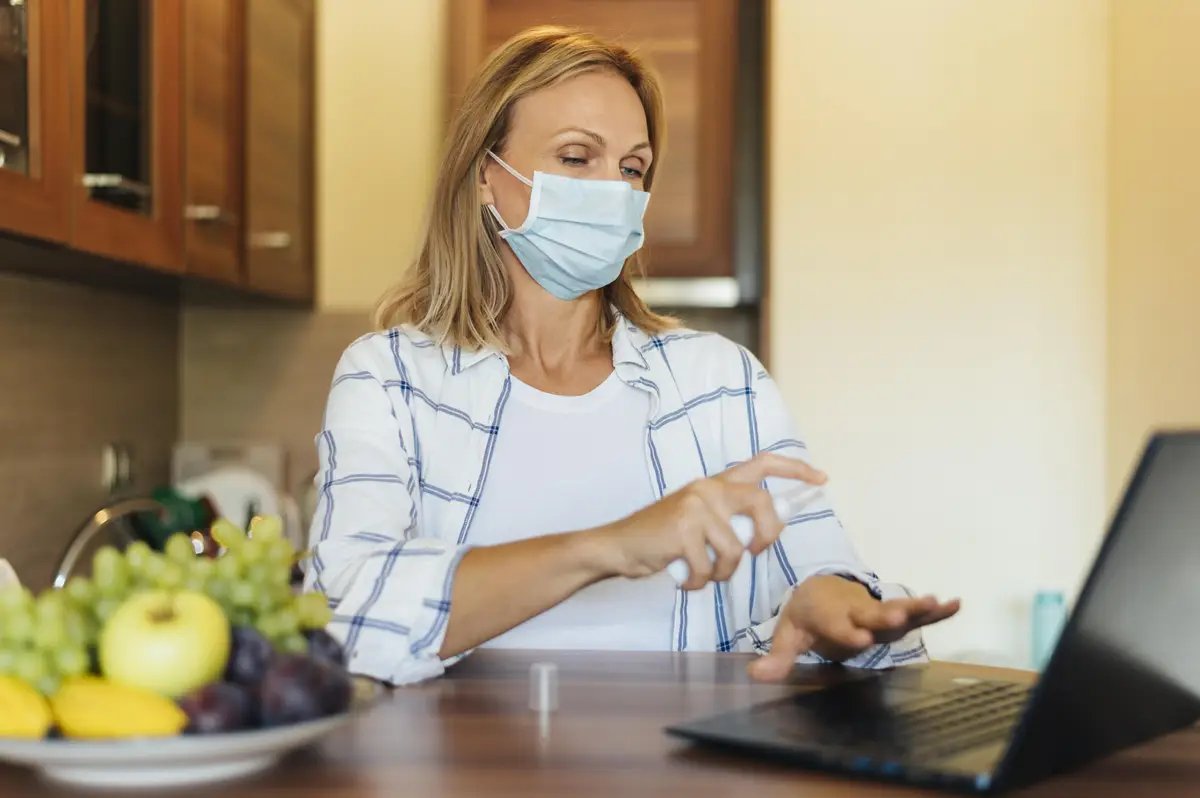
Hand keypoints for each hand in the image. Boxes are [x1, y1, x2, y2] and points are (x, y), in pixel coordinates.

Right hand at [593, 452, 826, 590]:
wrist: (618, 545)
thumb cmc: (660, 537)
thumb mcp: (697, 517)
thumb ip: (727, 517)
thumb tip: (762, 532)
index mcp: (714, 483)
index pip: (761, 464)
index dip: (794, 470)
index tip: (820, 479)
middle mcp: (708, 489)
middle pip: (761, 504)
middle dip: (767, 535)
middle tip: (754, 553)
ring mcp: (695, 507)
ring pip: (736, 549)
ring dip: (722, 573)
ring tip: (701, 574)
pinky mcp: (683, 531)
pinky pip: (709, 568)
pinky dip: (697, 582)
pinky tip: (683, 578)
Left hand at [748, 575, 960, 681]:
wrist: (821, 588)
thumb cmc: (806, 616)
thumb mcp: (788, 635)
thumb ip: (777, 658)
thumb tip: (755, 676)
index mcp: (827, 614)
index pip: (836, 626)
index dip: (846, 632)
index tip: (860, 638)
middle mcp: (854, 609)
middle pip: (870, 613)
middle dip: (884, 615)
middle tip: (899, 615)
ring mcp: (876, 611)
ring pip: (896, 608)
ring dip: (915, 606)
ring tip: (935, 601)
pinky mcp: (893, 615)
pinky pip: (916, 613)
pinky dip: (935, 610)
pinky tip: (956, 604)